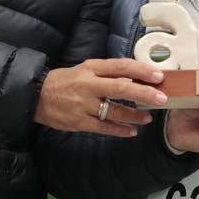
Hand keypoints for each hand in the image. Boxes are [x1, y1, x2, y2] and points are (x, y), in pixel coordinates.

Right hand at [34, 58, 167, 137]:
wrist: (37, 96)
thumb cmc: (66, 81)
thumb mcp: (85, 69)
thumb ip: (108, 72)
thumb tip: (136, 76)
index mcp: (91, 68)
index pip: (120, 66)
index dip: (141, 71)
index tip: (158, 76)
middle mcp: (88, 85)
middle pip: (120, 88)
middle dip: (143, 94)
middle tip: (161, 98)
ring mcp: (83, 105)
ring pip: (114, 111)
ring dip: (134, 116)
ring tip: (147, 118)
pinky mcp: (79, 122)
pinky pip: (103, 127)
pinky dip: (119, 130)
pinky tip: (132, 131)